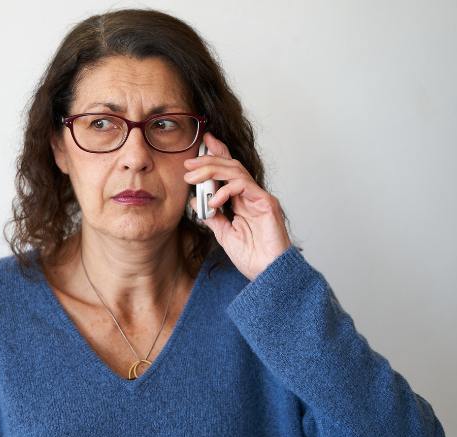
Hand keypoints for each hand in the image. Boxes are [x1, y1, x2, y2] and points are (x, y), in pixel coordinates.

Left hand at [184, 133, 291, 279]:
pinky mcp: (266, 203)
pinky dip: (225, 190)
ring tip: (192, 177)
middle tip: (188, 163)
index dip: (217, 154)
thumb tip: (195, 201)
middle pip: (230, 166)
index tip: (203, 143)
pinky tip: (213, 201)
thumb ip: (212, 217)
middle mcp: (252, 196)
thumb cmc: (253, 257)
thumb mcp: (224, 234)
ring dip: (211, 170)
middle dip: (208, 160)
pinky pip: (244, 186)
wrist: (268, 274)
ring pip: (236, 171)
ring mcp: (260, 198)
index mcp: (242, 201)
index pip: (229, 171)